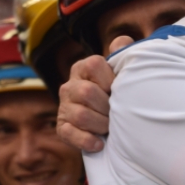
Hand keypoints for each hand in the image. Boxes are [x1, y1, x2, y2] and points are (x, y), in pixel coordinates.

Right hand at [57, 36, 131, 151]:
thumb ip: (122, 53)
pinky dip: (87, 140)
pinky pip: (69, 134)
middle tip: (118, 111)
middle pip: (87, 92)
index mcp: (84, 67)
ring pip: (80, 115)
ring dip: (101, 124)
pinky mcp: (62, 127)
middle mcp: (70, 85)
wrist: (114, 120)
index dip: (110, 78)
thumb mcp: (122, 69)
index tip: (118, 88)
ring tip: (111, 126)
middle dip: (107, 105)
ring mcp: (64, 107)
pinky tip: (99, 143)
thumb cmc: (119, 90)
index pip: (93, 65)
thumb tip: (122, 41)